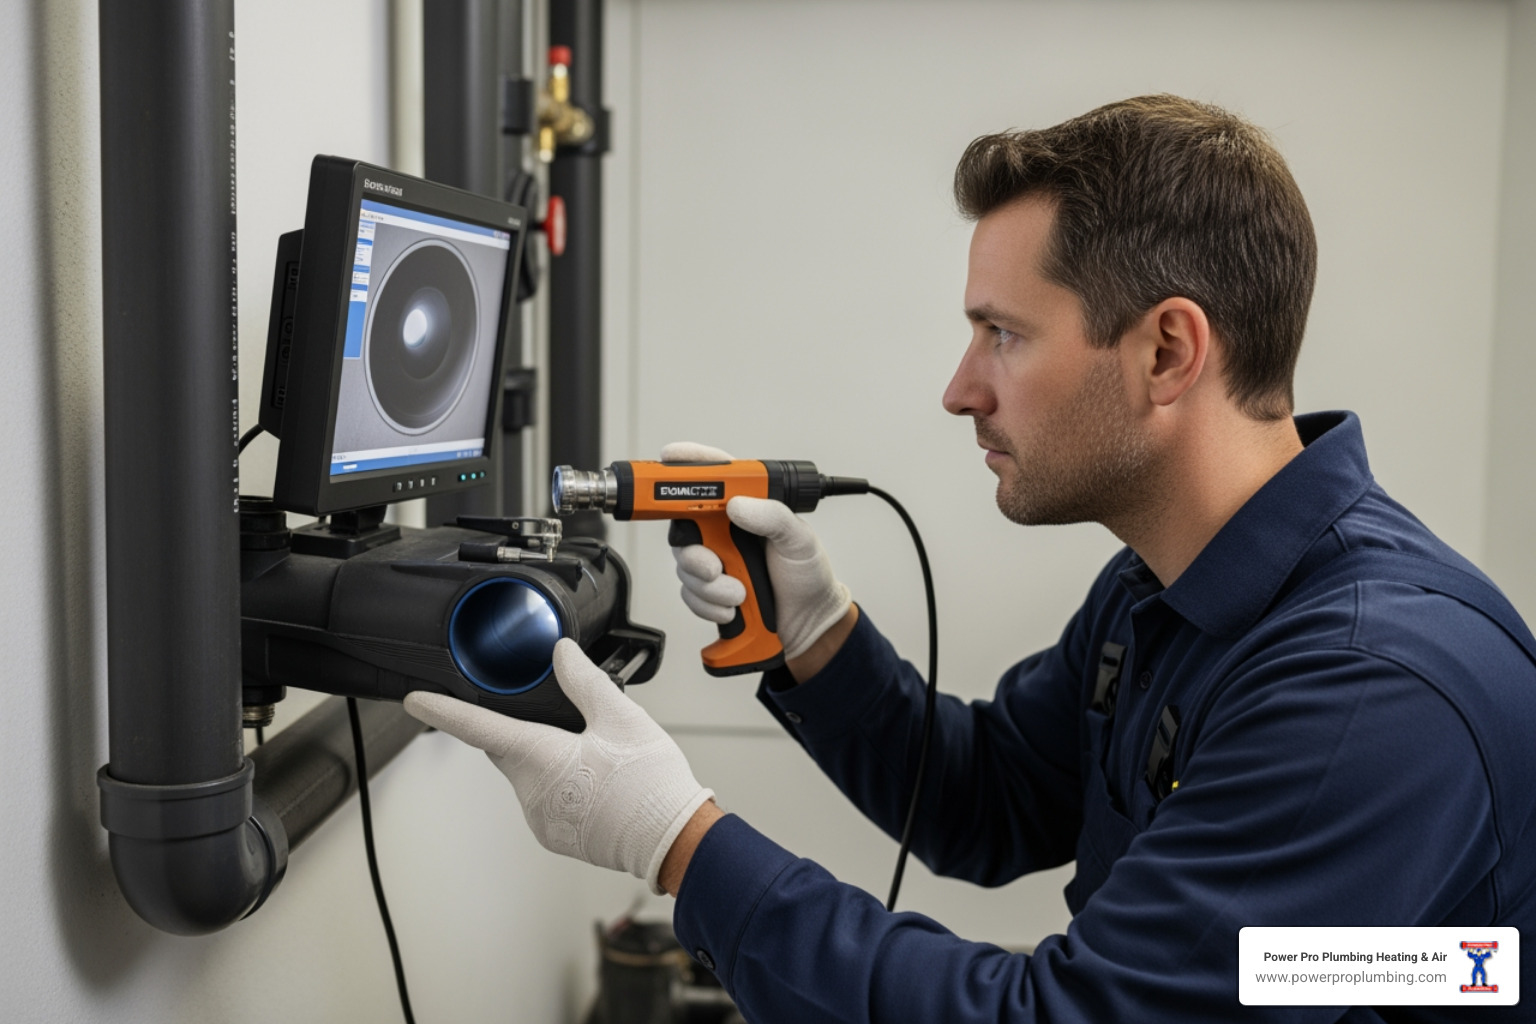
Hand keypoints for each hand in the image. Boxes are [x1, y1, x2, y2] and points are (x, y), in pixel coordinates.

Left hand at [403, 639, 712, 893]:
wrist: (673, 840)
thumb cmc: (650, 785)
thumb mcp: (622, 719)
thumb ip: (584, 682)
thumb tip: (560, 654)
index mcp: (541, 758)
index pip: (479, 728)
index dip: (443, 711)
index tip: (416, 701)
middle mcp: (531, 792)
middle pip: (508, 748)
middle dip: (525, 730)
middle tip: (570, 725)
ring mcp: (540, 819)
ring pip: (528, 774)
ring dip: (549, 759)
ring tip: (598, 760)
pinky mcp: (553, 835)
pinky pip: (543, 799)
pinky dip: (561, 785)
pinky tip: (596, 783)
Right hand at [662, 442, 852, 661]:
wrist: (808, 621)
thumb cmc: (807, 575)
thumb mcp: (799, 539)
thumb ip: (773, 517)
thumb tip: (739, 505)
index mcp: (748, 507)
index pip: (714, 476)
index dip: (688, 463)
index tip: (670, 457)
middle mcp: (725, 530)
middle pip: (685, 525)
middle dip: (695, 551)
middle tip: (713, 566)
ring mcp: (714, 559)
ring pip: (685, 565)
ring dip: (710, 586)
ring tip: (739, 592)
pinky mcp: (708, 590)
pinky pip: (689, 594)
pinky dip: (710, 604)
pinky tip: (733, 606)